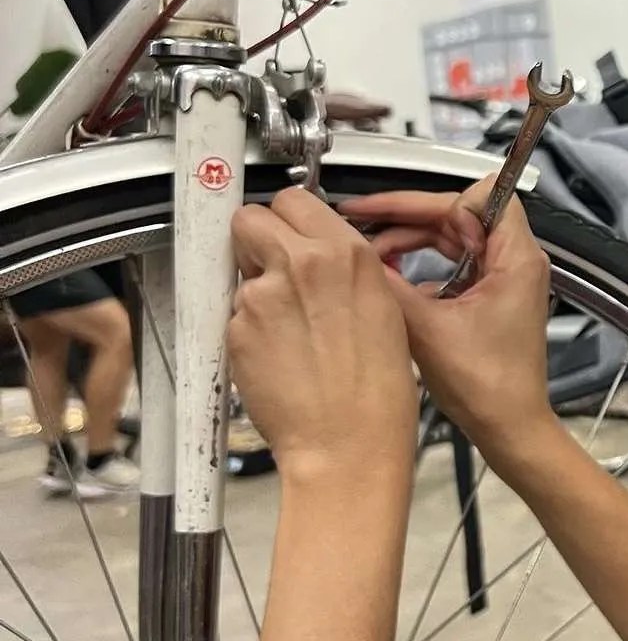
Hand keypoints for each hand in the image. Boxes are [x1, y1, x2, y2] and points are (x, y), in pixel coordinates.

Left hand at [229, 188, 417, 485]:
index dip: (287, 219)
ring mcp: (264, 295)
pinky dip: (247, 328)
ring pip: (238, 268)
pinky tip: (276, 352)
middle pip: (250, 217)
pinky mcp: (237, 328)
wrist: (348, 441)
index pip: (293, 198)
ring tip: (286, 329)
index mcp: (346, 253)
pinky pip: (232, 312)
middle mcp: (302, 263)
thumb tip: (318, 249)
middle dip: (255, 239)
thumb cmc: (374, 389)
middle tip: (273, 269)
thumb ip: (343, 266)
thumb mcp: (382, 305)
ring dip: (253, 289)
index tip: (288, 233)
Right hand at [341, 182, 553, 459]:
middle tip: (361, 220)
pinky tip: (391, 277)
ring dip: (410, 240)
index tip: (391, 210)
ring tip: (369, 252)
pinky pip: (452, 264)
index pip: (478, 196)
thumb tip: (359, 258)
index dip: (432, 200)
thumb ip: (392, 286)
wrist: (509, 429)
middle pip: (457, 214)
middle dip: (407, 217)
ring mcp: (502, 278)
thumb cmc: (490, 389)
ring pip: (451, 238)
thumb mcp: (428, 330)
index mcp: (515, 259)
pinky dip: (420, 264)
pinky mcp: (490, 296)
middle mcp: (514, 262)